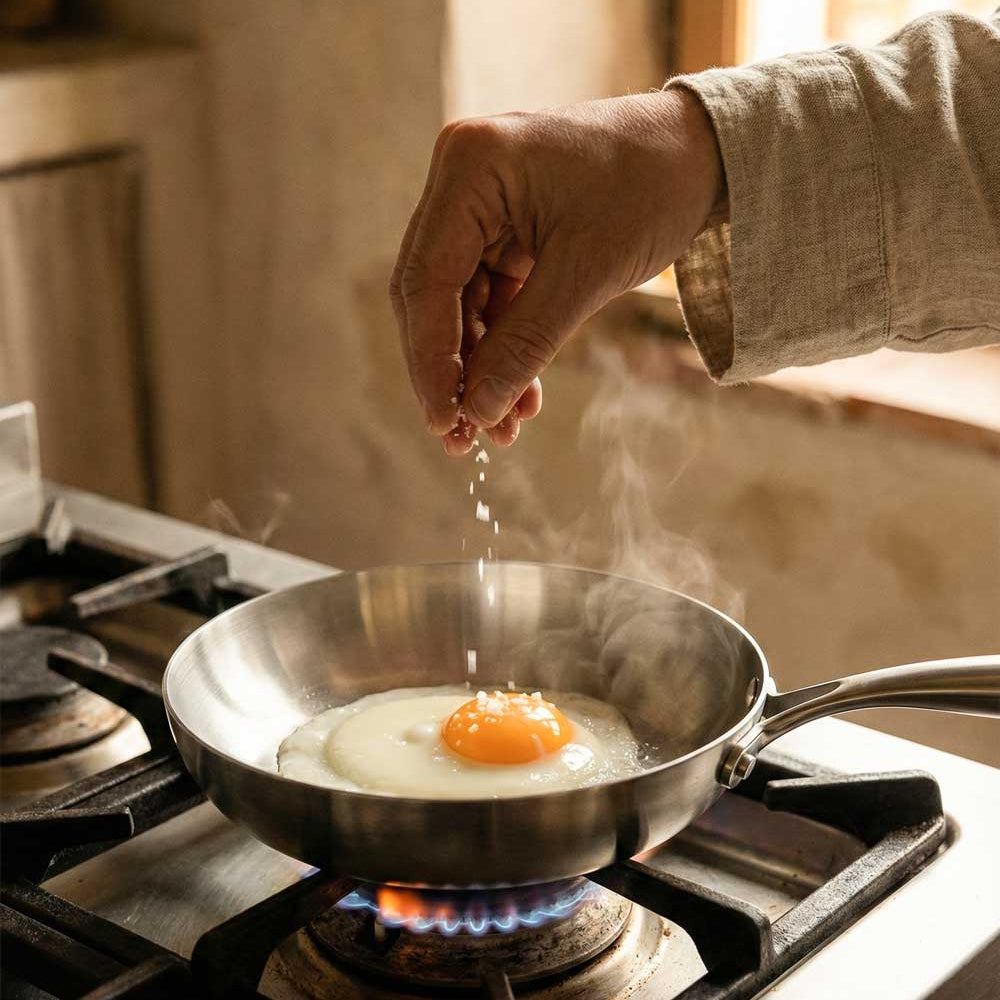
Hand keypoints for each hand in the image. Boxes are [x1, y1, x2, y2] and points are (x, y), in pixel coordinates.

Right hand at [390, 88, 723, 453]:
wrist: (701, 155)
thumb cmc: (651, 188)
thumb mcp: (587, 274)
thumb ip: (525, 344)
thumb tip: (477, 412)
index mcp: (471, 168)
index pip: (426, 280)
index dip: (431, 360)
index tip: (445, 421)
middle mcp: (461, 182)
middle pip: (430, 296)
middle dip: (451, 372)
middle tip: (463, 439)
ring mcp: (479, 207)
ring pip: (458, 308)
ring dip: (479, 370)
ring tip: (501, 430)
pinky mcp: (502, 232)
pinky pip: (489, 301)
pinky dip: (504, 349)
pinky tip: (520, 398)